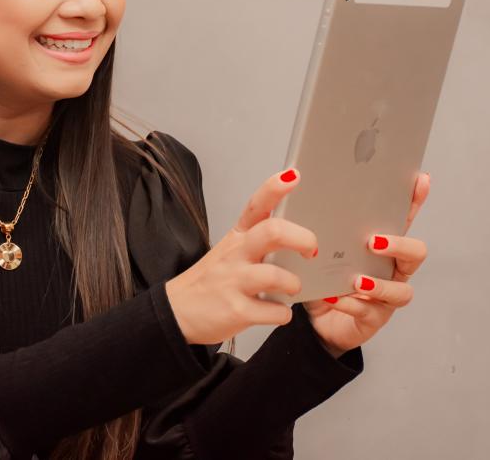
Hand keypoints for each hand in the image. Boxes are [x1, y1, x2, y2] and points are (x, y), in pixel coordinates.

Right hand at [165, 167, 316, 344]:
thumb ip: (259, 242)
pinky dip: (283, 313)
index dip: (275, 188)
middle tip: (312, 251)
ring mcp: (234, 282)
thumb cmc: (212, 282)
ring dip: (294, 285)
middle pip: (273, 232)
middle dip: (303, 239)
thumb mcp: (230, 252)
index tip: (293, 175)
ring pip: (278, 276)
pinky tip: (275, 310)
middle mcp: (236, 255)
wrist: (178, 313)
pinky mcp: (237, 311)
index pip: (256, 205)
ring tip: (290, 289)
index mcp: (236, 237)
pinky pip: (276, 311)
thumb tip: (300, 239)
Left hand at [303, 172, 430, 356]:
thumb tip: (300, 184)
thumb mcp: (319, 246)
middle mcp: (392, 269)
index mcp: (382, 244)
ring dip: (378, 283)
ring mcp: (387, 295)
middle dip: (399, 245)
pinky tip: (335, 298)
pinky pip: (370, 311)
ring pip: (401, 290)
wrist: (314, 316)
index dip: (415, 200)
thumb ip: (319, 222)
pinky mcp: (374, 318)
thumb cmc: (322, 275)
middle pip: (415, 254)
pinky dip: (352, 304)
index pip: (403, 219)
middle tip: (372, 241)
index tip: (419, 179)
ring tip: (355, 279)